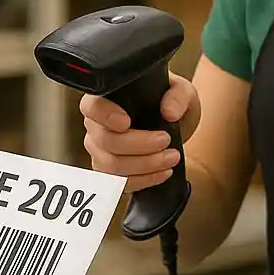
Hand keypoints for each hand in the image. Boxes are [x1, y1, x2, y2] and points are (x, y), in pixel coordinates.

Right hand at [80, 70, 200, 191]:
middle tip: (165, 140)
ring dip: (145, 164)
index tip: (126, 122)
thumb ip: (177, 95)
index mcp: (107, 99)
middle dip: (138, 145)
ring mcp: (99, 151)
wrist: (173, 128)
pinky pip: (119, 183)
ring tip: (170, 158)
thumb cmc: (169, 104)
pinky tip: (163, 172)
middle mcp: (96, 125)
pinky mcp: (109, 172)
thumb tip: (169, 112)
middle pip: (105, 140)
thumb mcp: (181, 91)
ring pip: (112, 165)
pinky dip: (144, 179)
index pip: (92, 106)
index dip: (105, 116)